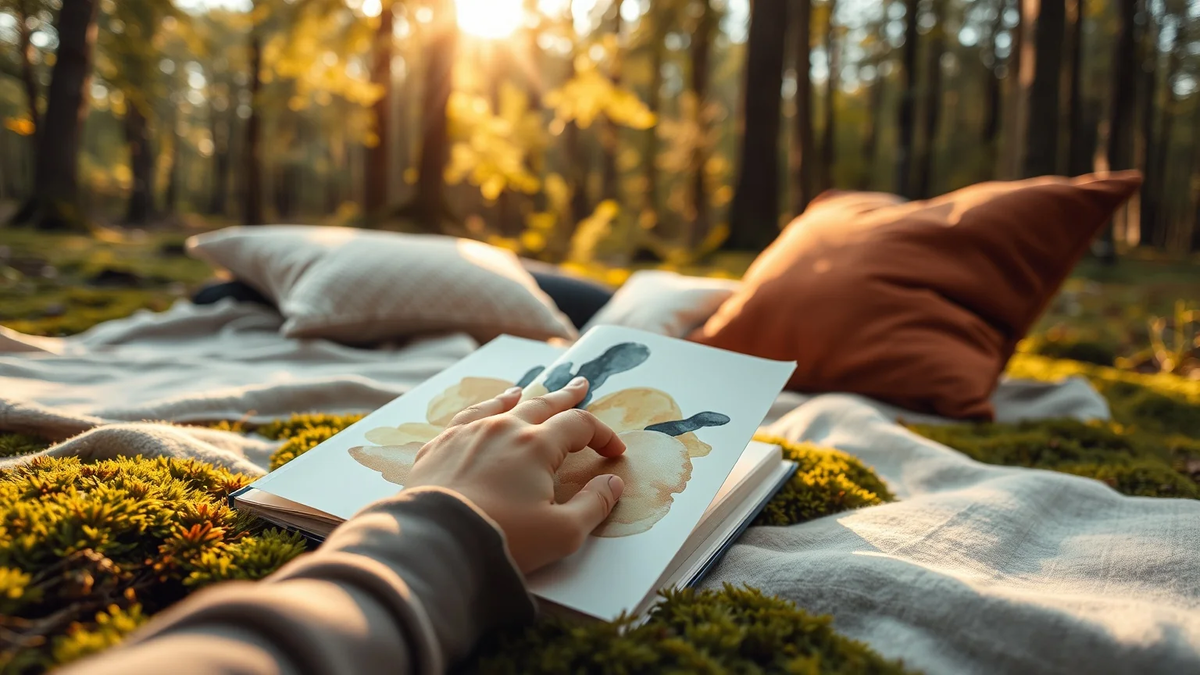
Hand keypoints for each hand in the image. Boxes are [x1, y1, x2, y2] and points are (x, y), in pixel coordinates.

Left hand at [404, 377, 626, 573]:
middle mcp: (504, 428)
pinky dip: (483, 409)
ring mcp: (469, 433)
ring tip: (526, 390)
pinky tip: (483, 411)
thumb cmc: (504, 539)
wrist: (437, 541)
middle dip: (566, 396)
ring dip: (521, 397)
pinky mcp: (441, 445)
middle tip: (580, 386)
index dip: (602, 435)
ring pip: (501, 405)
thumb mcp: (562, 533)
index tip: (615, 451)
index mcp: (537, 445)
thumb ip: (594, 505)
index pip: (579, 426)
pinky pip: (467, 416)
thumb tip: (613, 482)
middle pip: (543, 404)